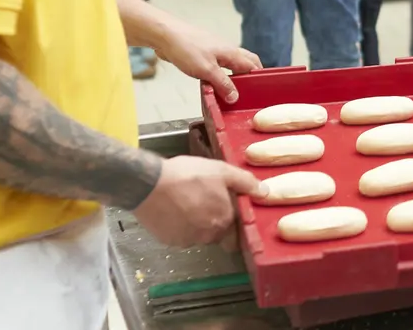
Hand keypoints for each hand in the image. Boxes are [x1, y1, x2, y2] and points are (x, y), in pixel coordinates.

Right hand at [133, 155, 263, 247]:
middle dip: (214, 221)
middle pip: (217, 234)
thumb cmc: (186, 175)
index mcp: (224, 220)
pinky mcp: (169, 241)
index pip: (236, 233)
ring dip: (196, 223)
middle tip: (203, 200)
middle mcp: (208, 236)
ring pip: (198, 235)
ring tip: (186, 201)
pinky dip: (179, 226)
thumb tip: (265, 193)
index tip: (225, 209)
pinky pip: (180, 236)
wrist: (148, 184)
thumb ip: (245, 183)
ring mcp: (187, 241)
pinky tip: (174, 208)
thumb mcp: (221, 171)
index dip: (232, 221)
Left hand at [154, 20, 261, 102]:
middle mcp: (226, 50)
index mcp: (232, 52)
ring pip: (231, 65)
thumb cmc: (186, 47)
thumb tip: (235, 96)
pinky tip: (213, 85)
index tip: (261, 91)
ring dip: (234, 77)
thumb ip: (223, 84)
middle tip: (249, 92)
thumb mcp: (207, 70)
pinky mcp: (203, 54)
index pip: (253, 65)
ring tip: (231, 93)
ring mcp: (215, 51)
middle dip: (249, 76)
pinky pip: (217, 66)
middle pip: (245, 62)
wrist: (165, 35)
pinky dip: (220, 76)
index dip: (259, 77)